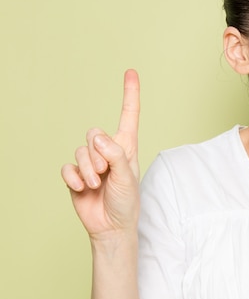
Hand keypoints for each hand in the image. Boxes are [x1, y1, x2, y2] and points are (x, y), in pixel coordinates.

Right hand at [61, 69, 140, 236]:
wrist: (111, 226)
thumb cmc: (126, 201)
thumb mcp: (127, 177)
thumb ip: (115, 154)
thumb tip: (97, 136)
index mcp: (127, 147)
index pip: (129, 115)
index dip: (130, 93)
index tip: (131, 72)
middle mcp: (108, 150)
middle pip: (93, 134)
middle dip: (98, 156)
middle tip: (107, 175)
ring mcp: (90, 162)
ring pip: (80, 152)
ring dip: (89, 171)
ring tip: (99, 185)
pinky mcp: (76, 175)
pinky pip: (68, 167)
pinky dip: (75, 179)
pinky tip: (83, 189)